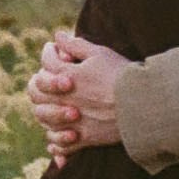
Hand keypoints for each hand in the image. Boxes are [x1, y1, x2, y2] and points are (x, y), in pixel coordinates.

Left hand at [27, 34, 127, 154]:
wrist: (143, 104)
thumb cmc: (122, 76)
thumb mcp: (100, 54)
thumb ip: (75, 45)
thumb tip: (58, 35)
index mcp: (67, 76)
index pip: (46, 62)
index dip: (48, 51)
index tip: (53, 48)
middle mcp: (65, 99)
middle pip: (36, 92)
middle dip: (38, 81)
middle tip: (44, 76)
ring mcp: (72, 121)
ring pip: (43, 118)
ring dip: (43, 108)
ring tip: (49, 103)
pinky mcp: (84, 138)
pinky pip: (60, 144)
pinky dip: (56, 142)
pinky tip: (57, 134)